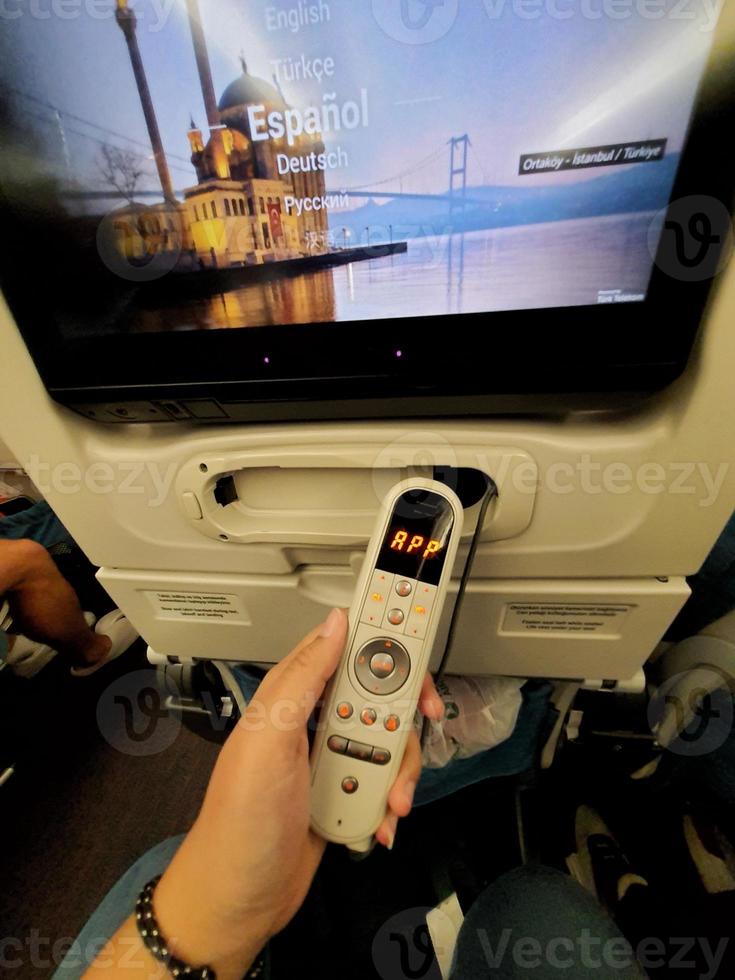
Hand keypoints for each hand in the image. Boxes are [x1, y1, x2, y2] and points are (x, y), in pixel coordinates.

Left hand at [150, 608, 443, 978]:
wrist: (238, 900)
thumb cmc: (240, 821)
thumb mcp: (270, 738)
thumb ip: (303, 677)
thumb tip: (336, 624)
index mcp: (292, 698)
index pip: (344, 651)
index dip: (384, 648)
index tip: (415, 662)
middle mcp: (312, 723)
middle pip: (378, 699)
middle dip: (402, 720)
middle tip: (414, 733)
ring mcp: (329, 760)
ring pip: (386, 744)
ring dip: (397, 772)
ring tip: (390, 801)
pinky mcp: (341, 795)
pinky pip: (381, 785)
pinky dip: (389, 802)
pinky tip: (380, 822)